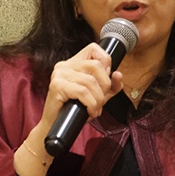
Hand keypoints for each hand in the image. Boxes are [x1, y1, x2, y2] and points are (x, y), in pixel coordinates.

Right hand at [14, 43, 123, 175]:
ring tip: (95, 109)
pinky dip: (91, 103)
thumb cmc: (74, 110)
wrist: (55, 127)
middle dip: (105, 85)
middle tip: (101, 100)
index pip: (94, 48)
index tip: (105, 80)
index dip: (106, 62)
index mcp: (73, 63)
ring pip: (90, 81)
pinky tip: (90, 111)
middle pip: (96, 65)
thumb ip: (109, 86)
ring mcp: (59, 74)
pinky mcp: (56, 86)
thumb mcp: (97, 96)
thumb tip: (118, 75)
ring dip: (98, 99)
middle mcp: (64, 65)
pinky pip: (82, 91)